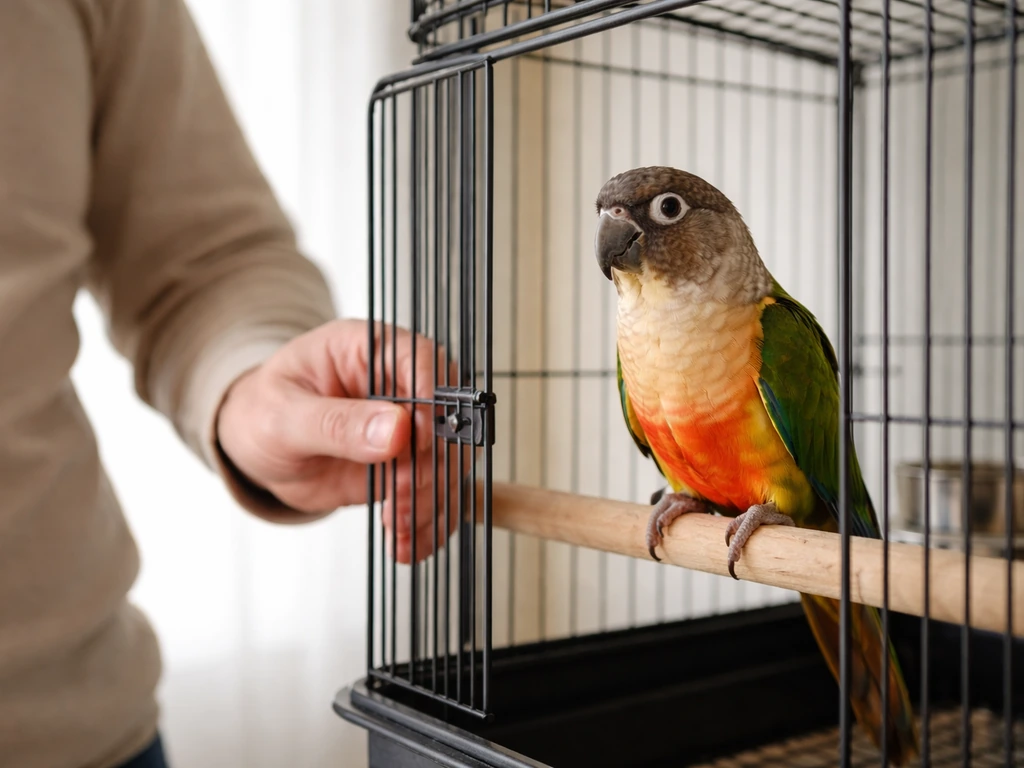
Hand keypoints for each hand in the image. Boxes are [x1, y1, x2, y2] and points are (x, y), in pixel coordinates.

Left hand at [216, 318, 462, 562]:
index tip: (419, 439)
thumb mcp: (284, 416)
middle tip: (400, 496)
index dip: (431, 398)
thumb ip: (337, 422)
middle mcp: (398, 386)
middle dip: (430, 464)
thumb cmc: (262, 412)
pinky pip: (432, 496)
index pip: (419, 359)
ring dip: (430, 501)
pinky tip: (407, 544)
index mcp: (369, 349)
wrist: (255, 448)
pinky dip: (426, 524)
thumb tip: (397, 429)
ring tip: (398, 529)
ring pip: (445, 463)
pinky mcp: (407, 468)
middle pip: (445, 417)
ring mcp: (408, 430)